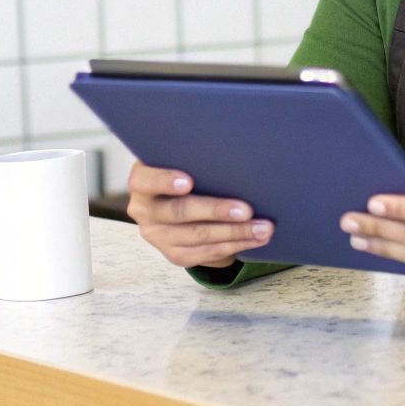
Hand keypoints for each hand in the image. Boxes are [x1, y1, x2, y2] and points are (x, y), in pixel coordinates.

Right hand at [126, 161, 272, 268]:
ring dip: (234, 233)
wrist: (177, 200)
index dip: (165, 181)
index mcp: (142, 182)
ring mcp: (157, 236)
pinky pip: (205, 253)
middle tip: (247, 210)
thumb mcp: (180, 159)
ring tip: (263, 227)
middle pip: (179, 212)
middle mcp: (144, 211)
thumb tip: (232, 150)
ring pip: (197, 237)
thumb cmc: (185, 170)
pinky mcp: (174, 254)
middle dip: (216, 211)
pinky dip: (234, 245)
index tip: (189, 182)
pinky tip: (255, 239)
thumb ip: (192, 156)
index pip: (145, 180)